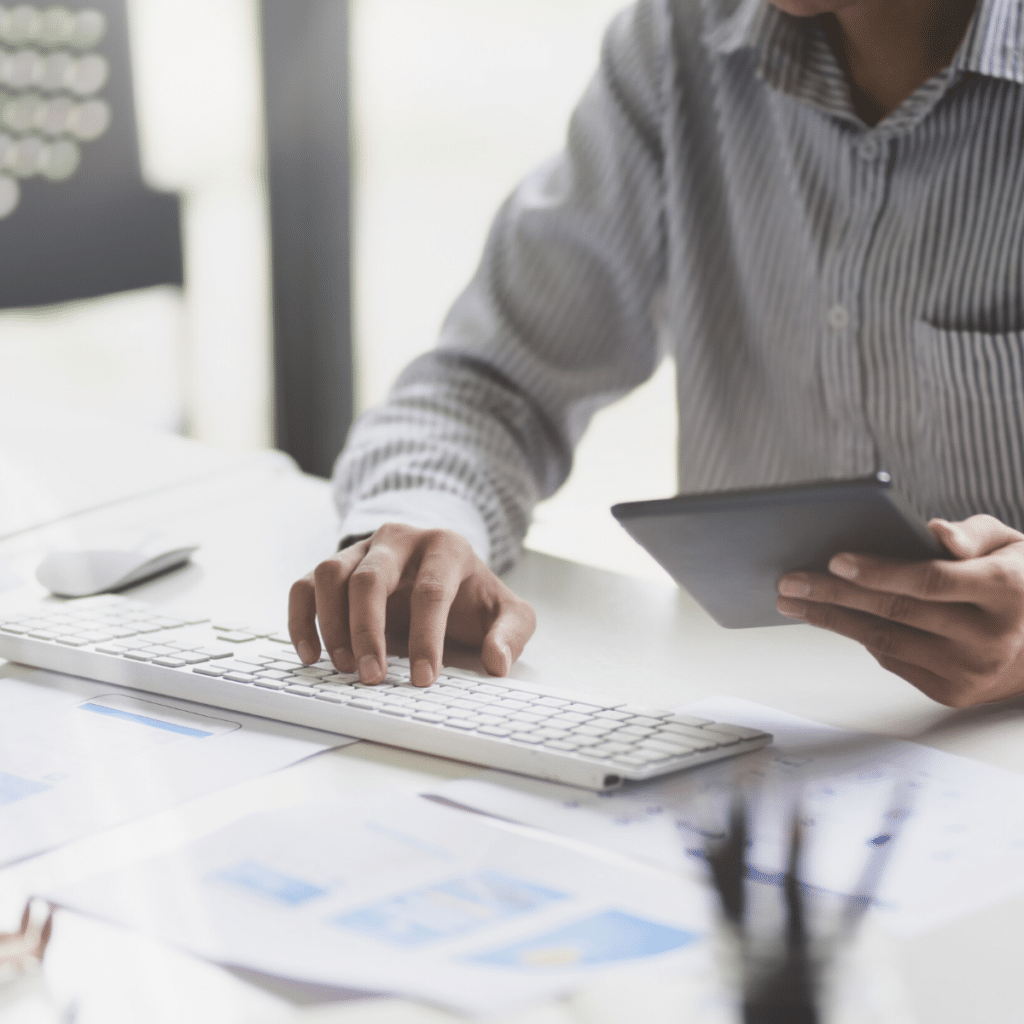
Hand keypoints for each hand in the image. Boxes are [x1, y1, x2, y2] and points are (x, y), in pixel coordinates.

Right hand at [288, 523, 535, 687]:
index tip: (422, 678)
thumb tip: (497, 662)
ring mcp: (362, 549)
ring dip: (332, 623)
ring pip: (331, 574)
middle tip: (371, 677)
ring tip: (344, 667)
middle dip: (367, 631)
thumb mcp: (507, 611)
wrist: (444, 567)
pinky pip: (305, 584)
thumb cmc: (473, 595)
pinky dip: (301, 618)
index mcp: (445, 547)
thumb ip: (511, 633)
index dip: (426, 637)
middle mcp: (399, 540)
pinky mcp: (336, 565)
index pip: (430, 591)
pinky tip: (311, 655)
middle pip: (371, 578)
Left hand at [776, 515, 1023, 706]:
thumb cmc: (1018, 581)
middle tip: (790, 581)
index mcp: (1005, 591)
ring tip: (793, 600)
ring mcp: (969, 671)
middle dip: (835, 595)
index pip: (931, 581)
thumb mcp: (1011, 545)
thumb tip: (934, 530)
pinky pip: (892, 659)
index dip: (880, 571)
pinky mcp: (950, 693)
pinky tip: (831, 617)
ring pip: (886, 641)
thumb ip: (972, 533)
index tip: (835, 560)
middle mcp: (989, 637)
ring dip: (831, 619)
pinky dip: (859, 635)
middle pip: (897, 612)